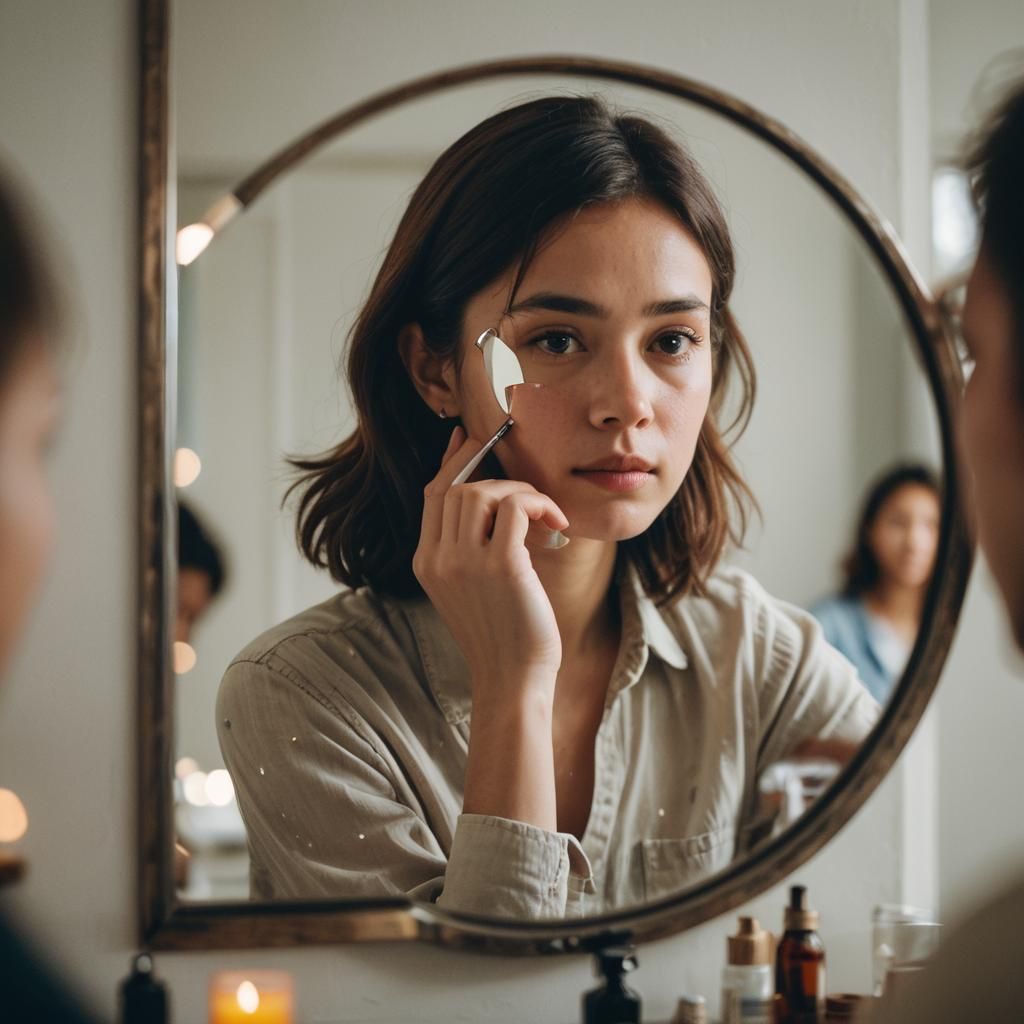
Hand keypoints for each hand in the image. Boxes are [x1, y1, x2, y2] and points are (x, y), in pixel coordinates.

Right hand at [413, 425, 569, 704]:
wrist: (513, 680)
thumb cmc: (503, 635)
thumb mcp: (472, 589)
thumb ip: (470, 547)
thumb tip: (490, 499)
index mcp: (426, 562)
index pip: (432, 494)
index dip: (452, 461)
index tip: (470, 437)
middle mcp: (438, 559)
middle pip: (457, 487)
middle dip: (495, 475)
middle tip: (529, 490)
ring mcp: (464, 561)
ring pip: (483, 491)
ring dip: (520, 492)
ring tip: (544, 516)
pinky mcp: (499, 565)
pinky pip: (515, 507)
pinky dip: (538, 504)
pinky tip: (555, 525)